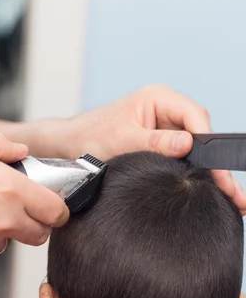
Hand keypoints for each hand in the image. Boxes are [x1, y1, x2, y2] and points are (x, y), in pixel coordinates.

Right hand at [0, 131, 68, 268]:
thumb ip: (1, 146)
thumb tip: (21, 152)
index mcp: (10, 191)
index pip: (56, 212)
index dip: (57, 208)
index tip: (50, 204)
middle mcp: (2, 223)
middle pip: (38, 234)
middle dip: (33, 222)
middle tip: (14, 206)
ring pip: (6, 243)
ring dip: (0, 230)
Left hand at [67, 84, 245, 213]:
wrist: (69, 147)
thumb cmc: (89, 137)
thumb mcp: (121, 140)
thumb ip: (154, 142)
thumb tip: (187, 144)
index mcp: (159, 98)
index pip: (195, 117)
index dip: (208, 144)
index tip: (215, 170)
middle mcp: (166, 110)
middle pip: (202, 135)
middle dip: (216, 165)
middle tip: (234, 193)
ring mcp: (165, 128)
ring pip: (197, 150)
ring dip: (210, 174)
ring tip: (231, 199)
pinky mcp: (161, 146)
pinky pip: (184, 159)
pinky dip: (195, 176)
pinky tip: (209, 194)